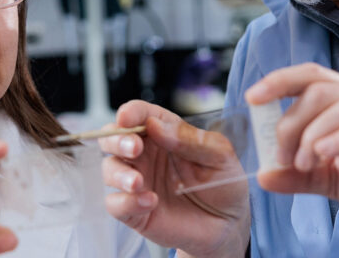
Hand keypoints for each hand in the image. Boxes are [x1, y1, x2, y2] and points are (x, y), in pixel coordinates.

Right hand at [99, 100, 249, 257]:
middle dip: (116, 140)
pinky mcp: (135, 211)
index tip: (127, 117)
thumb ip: (189, 139)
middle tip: (134, 149)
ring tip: (138, 182)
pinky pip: (116, 204)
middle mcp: (146, 155)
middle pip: (113, 138)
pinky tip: (149, 202)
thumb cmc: (223, 184)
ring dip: (119, 173)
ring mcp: (138, 182)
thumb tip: (156, 125)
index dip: (130, 113)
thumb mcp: (219, 155)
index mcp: (164, 134)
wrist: (229, 225)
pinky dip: (126, 202)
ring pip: (109, 169)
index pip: (140, 115)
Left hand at [246, 64, 338, 239]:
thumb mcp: (332, 180)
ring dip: (312, 134)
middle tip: (282, 157)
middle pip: (319, 90)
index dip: (279, 80)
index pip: (311, 75)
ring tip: (302, 163)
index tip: (251, 98)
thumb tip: (262, 175)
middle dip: (290, 123)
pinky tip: (324, 155)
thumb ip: (298, 175)